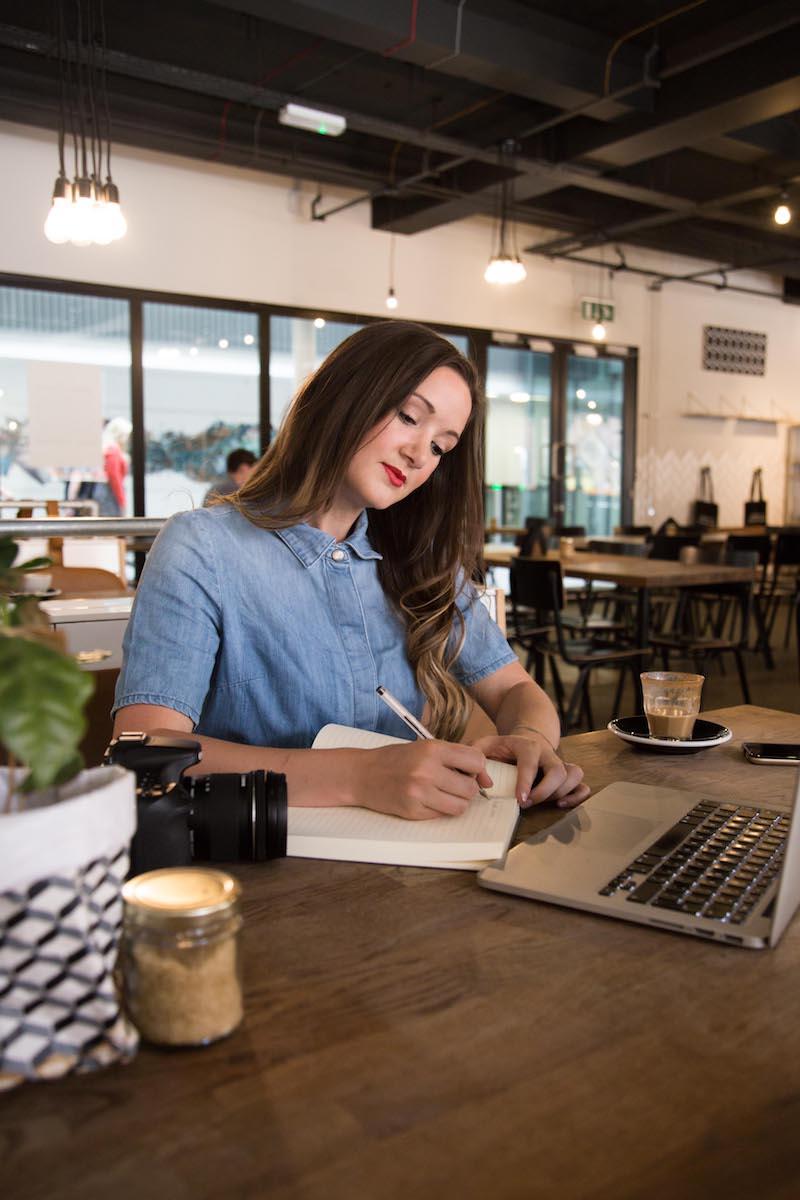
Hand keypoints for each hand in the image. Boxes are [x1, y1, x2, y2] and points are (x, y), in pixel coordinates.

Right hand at [351, 740, 493, 819]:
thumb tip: (487, 781)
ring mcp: (419, 793)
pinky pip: (443, 815)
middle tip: (454, 783)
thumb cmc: (396, 759)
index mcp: (432, 749)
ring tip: (443, 793)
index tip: (469, 771)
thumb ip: (457, 759)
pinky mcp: (413, 812)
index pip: (476, 761)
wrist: (362, 774)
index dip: (477, 768)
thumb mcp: (425, 748)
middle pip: (471, 788)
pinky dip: (440, 809)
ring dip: (457, 801)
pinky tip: (428, 799)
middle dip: (467, 788)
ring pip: (461, 806)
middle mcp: (427, 771)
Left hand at [468, 730, 589, 810]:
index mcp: (527, 746)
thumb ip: (476, 758)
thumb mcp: (484, 746)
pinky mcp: (566, 775)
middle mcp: (547, 754)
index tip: (520, 800)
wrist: (522, 740)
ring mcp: (559, 763)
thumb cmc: (502, 748)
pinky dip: (577, 796)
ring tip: (544, 804)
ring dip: (561, 793)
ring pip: (573, 775)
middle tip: (527, 803)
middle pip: (558, 771)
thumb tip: (484, 782)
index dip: (526, 782)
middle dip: (545, 791)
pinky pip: (582, 784)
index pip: (530, 763)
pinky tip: (561, 805)